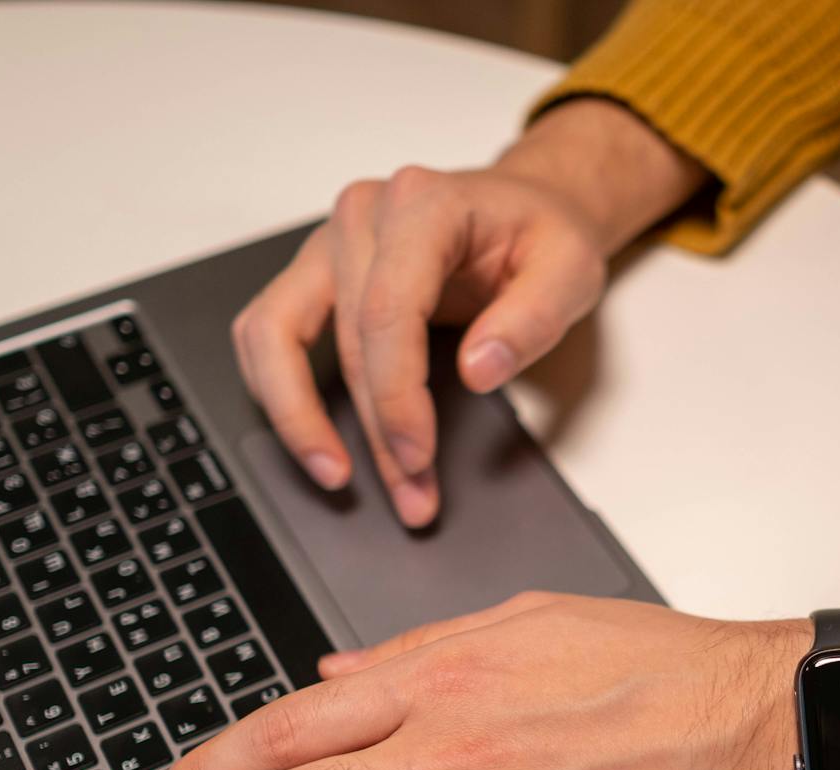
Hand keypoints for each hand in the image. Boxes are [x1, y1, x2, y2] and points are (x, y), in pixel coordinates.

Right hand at [231, 100, 705, 527]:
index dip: (396, 396)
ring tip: (336, 476)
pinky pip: (267, 330)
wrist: (530, 207)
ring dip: (300, 417)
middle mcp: (364, 216)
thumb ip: (533, 319)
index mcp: (423, 204)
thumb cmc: (546, 235)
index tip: (418, 456)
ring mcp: (331, 241)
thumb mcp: (572, 270)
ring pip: (276, 335)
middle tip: (410, 495)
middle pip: (345, 339)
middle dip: (375, 432)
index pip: (388, 311)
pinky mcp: (316, 271)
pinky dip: (277, 387)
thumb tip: (479, 371)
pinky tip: (310, 435)